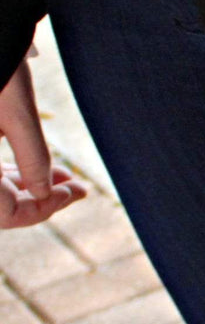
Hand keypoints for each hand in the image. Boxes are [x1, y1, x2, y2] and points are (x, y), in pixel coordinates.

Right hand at [0, 53, 86, 228]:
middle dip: (38, 200)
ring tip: (70, 181)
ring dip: (29, 188)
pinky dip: (14, 174)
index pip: (2, 213)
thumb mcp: (16, 111)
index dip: (39, 211)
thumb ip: (32, 156)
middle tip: (78, 190)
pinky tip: (50, 171)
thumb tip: (46, 195)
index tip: (74, 193)